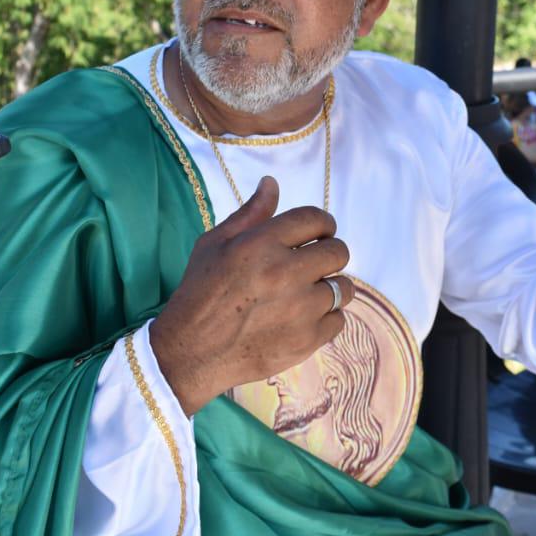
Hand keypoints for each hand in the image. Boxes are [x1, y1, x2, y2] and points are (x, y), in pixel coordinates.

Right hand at [150, 176, 353, 415]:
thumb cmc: (200, 292)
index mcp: (262, 244)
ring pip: (344, 288)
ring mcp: (300, 309)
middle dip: (329, 253)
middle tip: (313, 264)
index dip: (323, 224)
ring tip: (308, 294)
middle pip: (339, 251)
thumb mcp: (214, 243)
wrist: (191, 352)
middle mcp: (286, 273)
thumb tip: (271, 183)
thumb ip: (250, 213)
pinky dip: (326, 319)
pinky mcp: (307, 340)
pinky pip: (339, 320)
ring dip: (330, 287)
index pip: (316, 219)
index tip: (319, 233)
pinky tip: (304, 318)